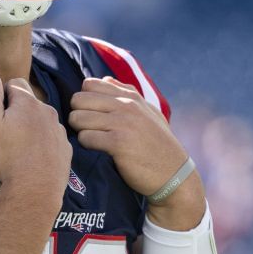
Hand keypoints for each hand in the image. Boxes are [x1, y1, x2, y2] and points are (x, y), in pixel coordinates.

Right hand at [0, 73, 70, 194]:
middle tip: (7, 133)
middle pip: (30, 102)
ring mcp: (59, 130)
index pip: (14, 83)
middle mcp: (48, 111)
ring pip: (42, 120)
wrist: (35, 190)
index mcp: (28, 103)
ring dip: (32, 126)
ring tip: (21, 148)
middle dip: (18, 111)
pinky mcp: (66, 148)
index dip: (3, 95)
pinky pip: (53, 138)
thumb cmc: (8, 157)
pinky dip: (44, 143)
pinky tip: (35, 157)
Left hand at [69, 76, 192, 191]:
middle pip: (79, 99)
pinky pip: (85, 137)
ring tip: (92, 140)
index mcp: (131, 96)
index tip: (91, 114)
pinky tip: (97, 151)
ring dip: (80, 131)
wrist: (174, 174)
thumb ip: (126, 94)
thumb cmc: (157, 144)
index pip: (89, 84)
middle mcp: (126, 106)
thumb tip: (104, 79)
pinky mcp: (118, 143)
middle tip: (87, 129)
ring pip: (78, 118)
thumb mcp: (148, 113)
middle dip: (78, 115)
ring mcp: (122, 123)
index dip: (84, 100)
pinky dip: (86, 146)